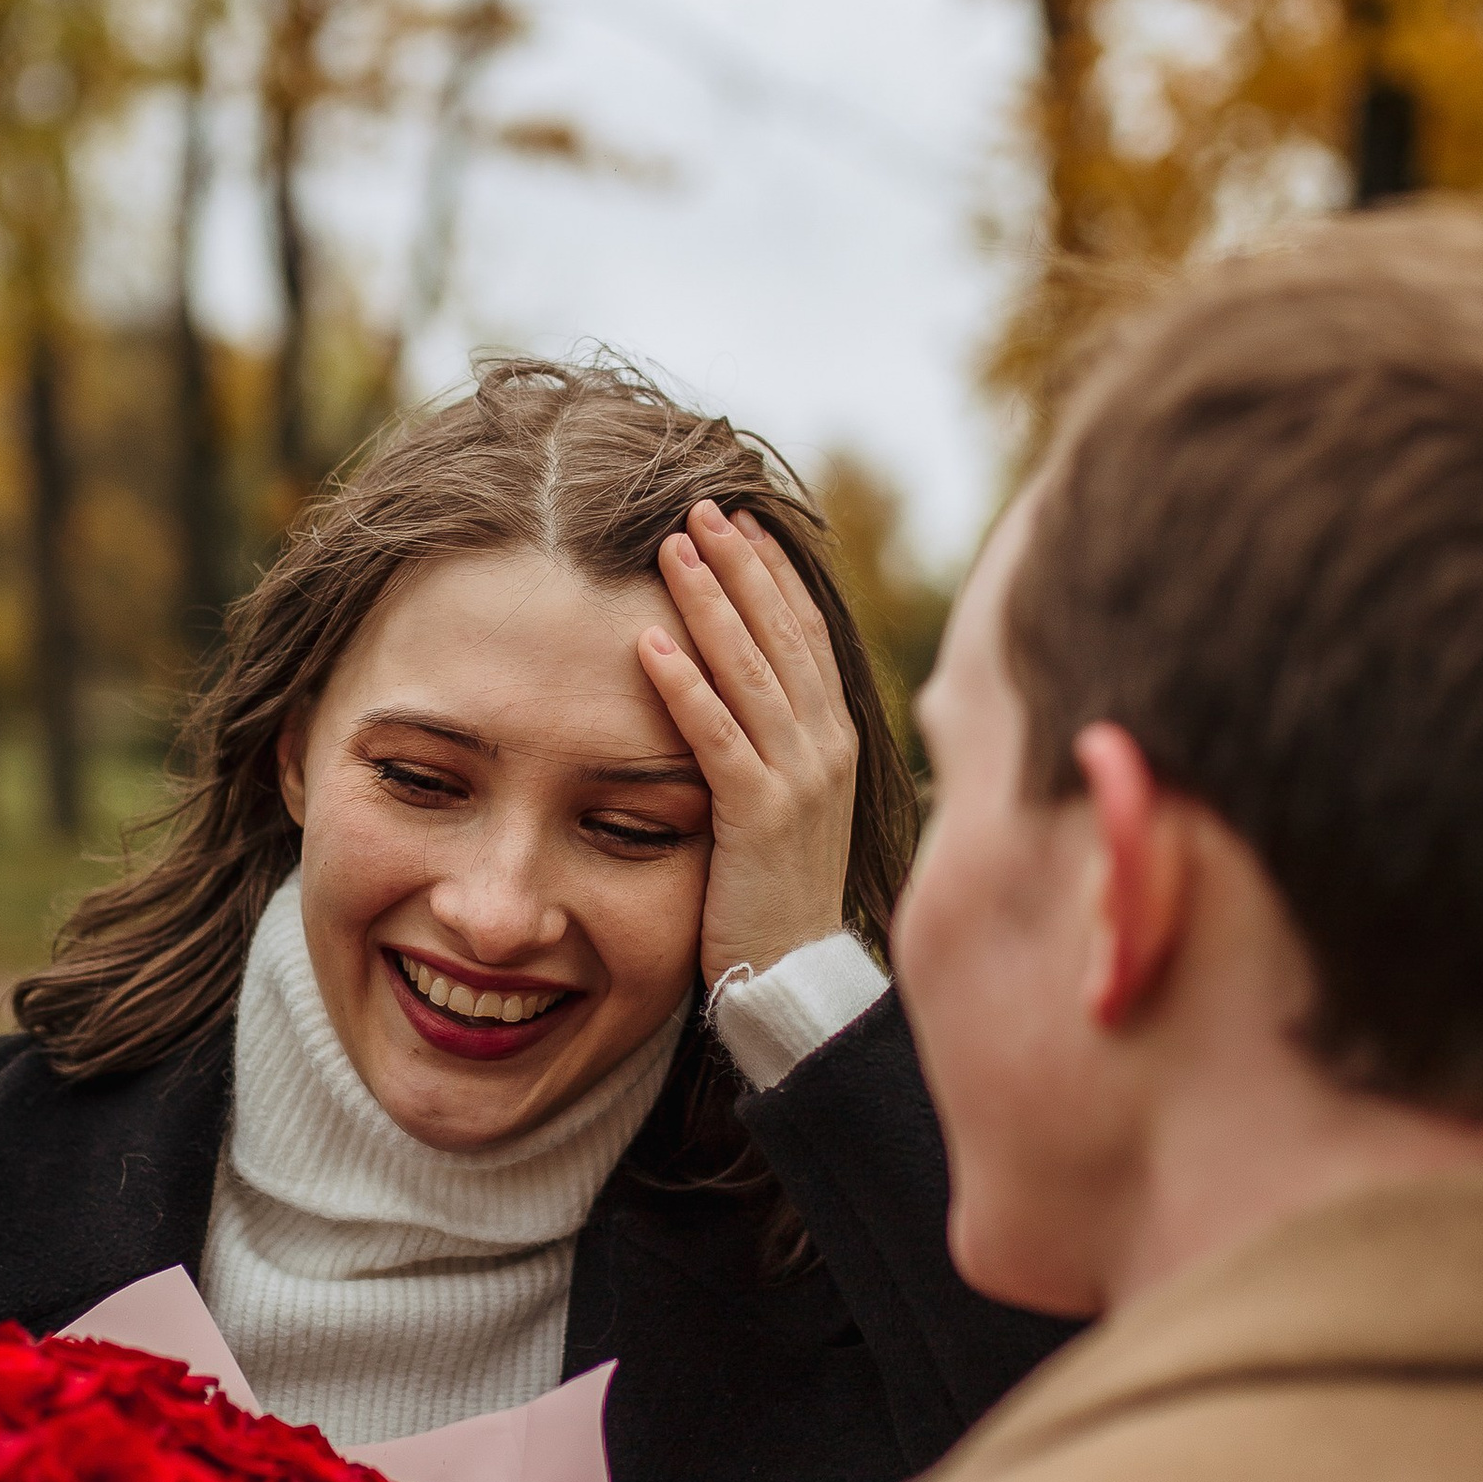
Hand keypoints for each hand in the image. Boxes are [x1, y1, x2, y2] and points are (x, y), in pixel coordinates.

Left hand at [641, 502, 859, 994]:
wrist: (798, 974)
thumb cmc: (777, 890)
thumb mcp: (783, 802)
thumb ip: (769, 743)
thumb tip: (739, 693)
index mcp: (833, 737)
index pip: (805, 634)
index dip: (774, 574)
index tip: (743, 523)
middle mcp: (826, 746)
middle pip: (781, 634)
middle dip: (741, 565)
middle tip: (701, 507)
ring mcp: (799, 779)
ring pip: (752, 670)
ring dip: (711, 604)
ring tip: (673, 548)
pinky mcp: (760, 817)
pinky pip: (717, 736)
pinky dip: (684, 685)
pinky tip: (649, 643)